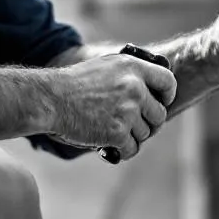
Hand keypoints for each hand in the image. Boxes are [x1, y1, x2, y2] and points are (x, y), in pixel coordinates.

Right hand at [43, 55, 177, 160]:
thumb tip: (149, 91)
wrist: (51, 99)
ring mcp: (127, 111)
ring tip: (113, 133)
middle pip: (159, 114)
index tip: (162, 103)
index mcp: (133, 67)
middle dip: (149, 123)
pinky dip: (122, 151)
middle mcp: (135, 88)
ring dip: (131, 137)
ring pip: (145, 133)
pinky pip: (131, 148)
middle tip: (134, 127)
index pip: (168, 82)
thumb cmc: (73, 84)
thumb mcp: (106, 67)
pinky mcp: (118, 132)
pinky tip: (110, 146)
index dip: (167, 95)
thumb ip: (129, 75)